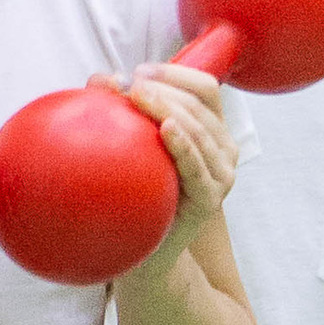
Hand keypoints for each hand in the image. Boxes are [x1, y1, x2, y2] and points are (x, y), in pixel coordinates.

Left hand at [114, 59, 238, 271]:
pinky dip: (183, 144)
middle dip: (165, 88)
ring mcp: (221, 175)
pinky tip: (165, 128)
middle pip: (199, 104)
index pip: (203, 88)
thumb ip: (121, 111)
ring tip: (138, 96)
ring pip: (200, 129)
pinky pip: (197, 167)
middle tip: (130, 85)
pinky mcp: (211, 199)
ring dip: (168, 107)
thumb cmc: (140, 196)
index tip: (138, 71)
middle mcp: (224, 149)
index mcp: (210, 130)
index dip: (175, 72)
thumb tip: (99, 79)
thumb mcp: (132, 148)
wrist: (146, 253)